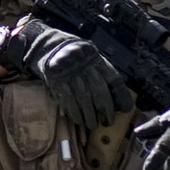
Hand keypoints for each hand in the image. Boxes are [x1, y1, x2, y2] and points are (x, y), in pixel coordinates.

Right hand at [0, 17, 135, 128]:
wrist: (45, 45)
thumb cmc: (72, 55)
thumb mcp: (88, 57)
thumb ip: (100, 73)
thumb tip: (116, 98)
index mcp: (95, 57)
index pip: (113, 78)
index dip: (120, 96)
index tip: (124, 109)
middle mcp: (83, 63)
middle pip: (98, 91)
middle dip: (105, 110)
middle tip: (107, 121)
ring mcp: (69, 71)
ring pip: (83, 98)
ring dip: (89, 115)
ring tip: (92, 124)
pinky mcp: (55, 79)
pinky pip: (67, 100)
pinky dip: (74, 112)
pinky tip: (77, 119)